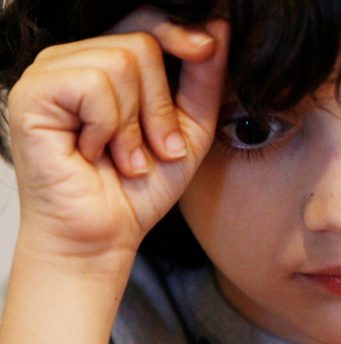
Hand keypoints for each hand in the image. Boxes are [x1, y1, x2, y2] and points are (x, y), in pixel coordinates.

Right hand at [7, 6, 228, 266]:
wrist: (104, 235)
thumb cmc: (138, 189)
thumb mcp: (187, 130)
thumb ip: (203, 80)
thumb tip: (219, 28)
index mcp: (104, 65)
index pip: (145, 22)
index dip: (179, 34)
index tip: (207, 49)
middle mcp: (73, 61)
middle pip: (141, 42)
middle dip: (162, 107)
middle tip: (154, 151)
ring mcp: (49, 73)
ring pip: (121, 61)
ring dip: (136, 125)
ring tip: (124, 158)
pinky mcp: (33, 92)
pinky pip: (94, 83)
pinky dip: (109, 127)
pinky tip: (94, 152)